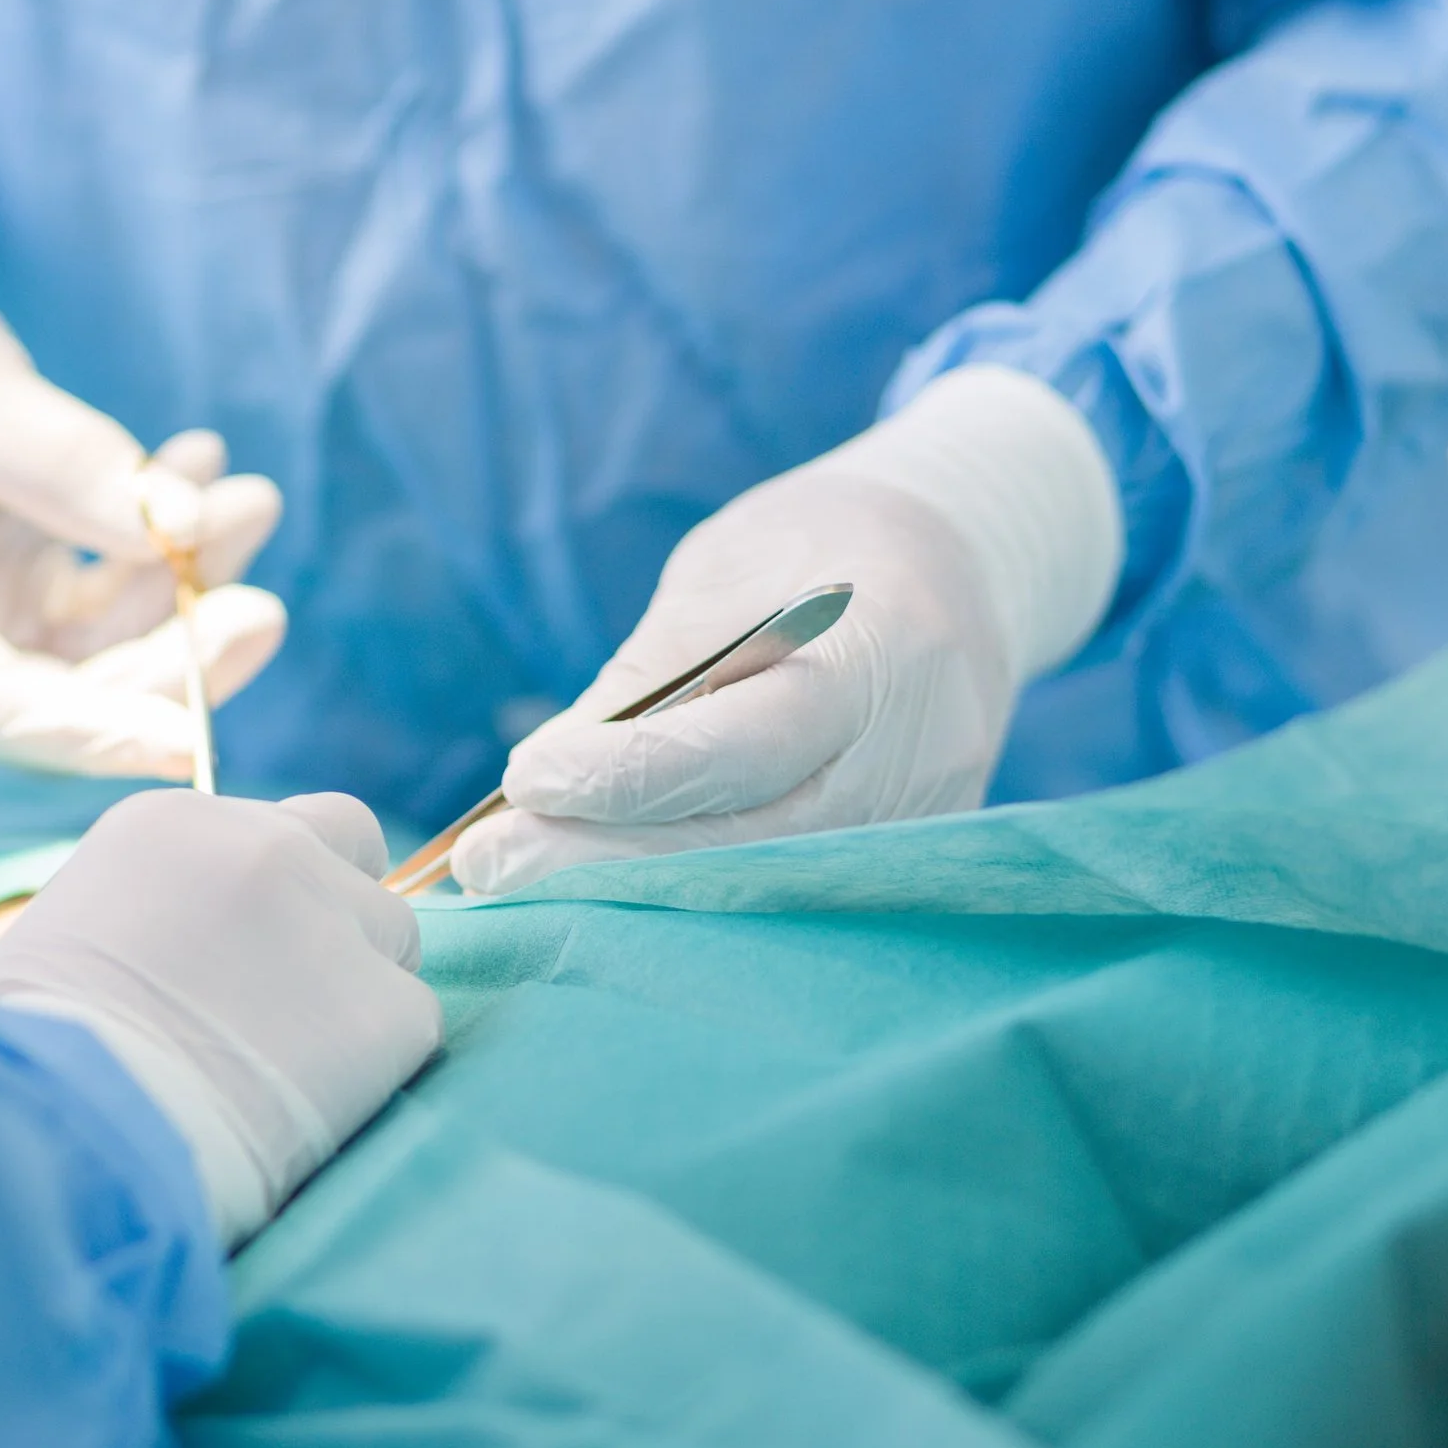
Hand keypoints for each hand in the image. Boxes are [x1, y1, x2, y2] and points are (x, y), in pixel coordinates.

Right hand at [0, 142, 284, 778]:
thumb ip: (70, 464)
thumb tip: (187, 527)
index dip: (90, 734)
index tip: (186, 743)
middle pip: (65, 698)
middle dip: (171, 662)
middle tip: (260, 607)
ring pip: (103, 652)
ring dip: (187, 594)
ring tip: (252, 501)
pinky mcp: (17, 594)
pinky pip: (109, 599)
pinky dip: (164, 549)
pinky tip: (206, 464)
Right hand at [0, 792, 439, 1246]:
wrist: (72, 1130)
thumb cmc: (30, 1055)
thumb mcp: (65, 933)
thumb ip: (145, 907)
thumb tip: (178, 943)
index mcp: (178, 822)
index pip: (271, 826)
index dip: (268, 891)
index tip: (243, 952)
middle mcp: (268, 847)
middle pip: (354, 849)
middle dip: (340, 906)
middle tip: (302, 992)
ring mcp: (334, 921)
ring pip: (394, 940)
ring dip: (358, 992)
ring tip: (292, 1068)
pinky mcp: (385, 1009)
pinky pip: (411, 1026)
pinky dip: (376, 1068)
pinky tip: (309, 1110)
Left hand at [452, 367, 1122, 894]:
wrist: (958, 560)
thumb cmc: (818, 547)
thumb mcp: (730, 569)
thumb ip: (654, 671)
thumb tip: (540, 783)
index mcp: (883, 650)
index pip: (745, 744)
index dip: (627, 775)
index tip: (525, 780)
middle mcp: (920, 753)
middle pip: (751, 842)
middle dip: (606, 862)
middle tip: (489, 870)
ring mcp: (927, 820)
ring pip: (763, 886)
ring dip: (633, 898)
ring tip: (519, 892)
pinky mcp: (908, 857)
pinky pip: (784, 894)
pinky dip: (688, 899)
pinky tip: (598, 899)